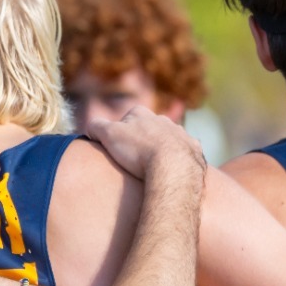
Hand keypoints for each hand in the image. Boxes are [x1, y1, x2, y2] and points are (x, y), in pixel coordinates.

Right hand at [82, 108, 205, 180]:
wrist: (173, 166)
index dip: (120, 133)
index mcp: (141, 113)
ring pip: (169, 139)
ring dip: (162, 149)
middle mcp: (163, 119)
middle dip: (143, 140)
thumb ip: (96, 127)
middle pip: (149, 128)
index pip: (127, 119)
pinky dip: (179, 160)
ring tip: (154, 168)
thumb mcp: (108, 135)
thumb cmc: (138, 150)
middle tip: (134, 159)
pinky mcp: (194, 149)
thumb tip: (90, 127)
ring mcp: (181, 134)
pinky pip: (186, 152)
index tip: (117, 148)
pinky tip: (172, 171)